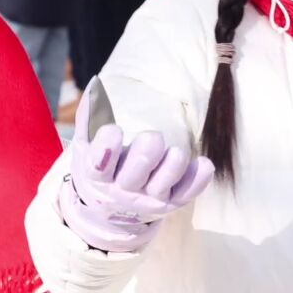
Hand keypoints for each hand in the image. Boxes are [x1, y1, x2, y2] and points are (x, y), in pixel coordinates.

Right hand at [58, 80, 212, 251]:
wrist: (112, 209)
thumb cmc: (101, 166)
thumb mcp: (87, 145)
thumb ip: (89, 117)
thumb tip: (95, 84)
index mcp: (98, 176)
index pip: (98, 167)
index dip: (106, 150)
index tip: (113, 129)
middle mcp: (122, 191)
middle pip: (132, 179)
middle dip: (143, 158)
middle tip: (153, 138)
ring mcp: (148, 199)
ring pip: (160, 188)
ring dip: (171, 170)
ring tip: (178, 152)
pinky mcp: (170, 201)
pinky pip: (185, 194)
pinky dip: (196, 182)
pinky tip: (205, 164)